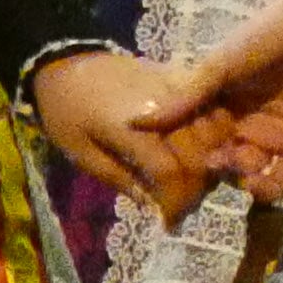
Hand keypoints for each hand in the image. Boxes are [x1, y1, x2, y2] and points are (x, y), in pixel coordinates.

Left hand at [31, 48, 217, 222]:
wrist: (70, 61)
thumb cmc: (67, 110)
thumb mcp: (80, 152)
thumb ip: (118, 178)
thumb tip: (151, 204)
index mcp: (133, 129)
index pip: (170, 171)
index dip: (175, 201)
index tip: (169, 221)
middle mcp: (164, 108)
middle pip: (198, 155)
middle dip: (194, 188)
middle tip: (181, 206)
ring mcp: (177, 90)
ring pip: (214, 132)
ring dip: (209, 161)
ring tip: (192, 181)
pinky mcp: (182, 79)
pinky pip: (212, 109)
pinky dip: (214, 134)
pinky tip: (202, 150)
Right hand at [133, 0, 282, 203]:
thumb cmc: (264, 39)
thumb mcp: (218, 66)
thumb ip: (184, 99)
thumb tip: (132, 121)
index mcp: (221, 109)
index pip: (199, 144)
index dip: (190, 157)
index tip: (180, 166)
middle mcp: (244, 127)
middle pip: (224, 164)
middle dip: (217, 172)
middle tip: (214, 169)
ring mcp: (274, 138)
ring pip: (252, 175)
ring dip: (243, 181)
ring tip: (240, 173)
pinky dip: (272, 189)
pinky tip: (260, 185)